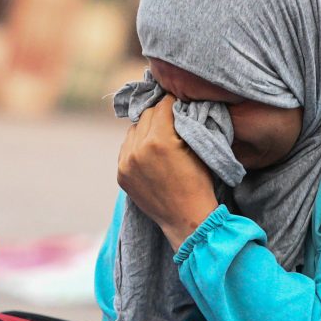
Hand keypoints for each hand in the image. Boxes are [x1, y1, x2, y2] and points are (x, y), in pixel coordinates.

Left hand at [118, 99, 219, 249]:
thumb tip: (177, 103)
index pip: (162, 106)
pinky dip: (137, 146)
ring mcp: (126, 163)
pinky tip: (150, 153)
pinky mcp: (121, 174)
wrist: (186, 219)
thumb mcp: (197, 148)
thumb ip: (183, 123)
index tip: (179, 102)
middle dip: (159, 114)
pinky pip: (126, 148)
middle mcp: (137, 149)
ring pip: (133, 130)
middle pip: (146, 115)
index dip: (173, 102)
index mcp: (159, 140)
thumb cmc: (199, 183)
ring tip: (160, 138)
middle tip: (171, 118)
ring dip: (146, 130)